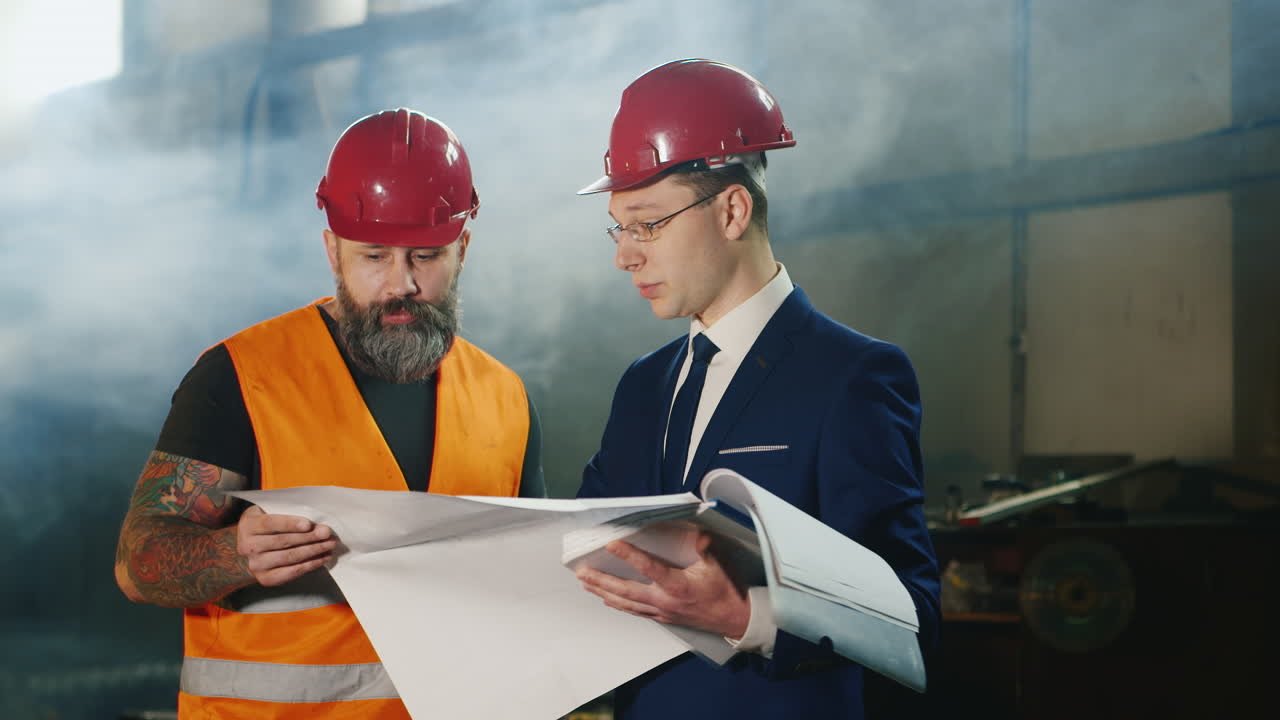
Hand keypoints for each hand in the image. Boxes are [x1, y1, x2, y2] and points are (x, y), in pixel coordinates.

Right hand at [236, 505, 337, 586]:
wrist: (250, 550)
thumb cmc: (265, 526)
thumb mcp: (268, 512)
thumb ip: (286, 512)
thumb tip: (315, 519)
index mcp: (249, 526)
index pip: (271, 524)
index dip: (290, 524)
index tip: (308, 524)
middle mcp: (248, 547)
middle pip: (283, 541)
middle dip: (309, 537)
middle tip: (327, 533)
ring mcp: (256, 565)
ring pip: (289, 557)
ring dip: (314, 551)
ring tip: (329, 545)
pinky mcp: (266, 579)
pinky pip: (291, 572)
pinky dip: (310, 565)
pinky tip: (322, 558)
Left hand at [576, 531, 750, 637]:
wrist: (734, 619)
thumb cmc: (725, 591)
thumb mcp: (717, 565)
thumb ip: (703, 546)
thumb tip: (696, 531)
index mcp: (677, 586)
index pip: (648, 568)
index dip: (628, 555)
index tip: (611, 544)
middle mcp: (665, 601)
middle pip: (626, 590)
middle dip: (601, 581)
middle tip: (581, 572)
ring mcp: (662, 611)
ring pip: (626, 603)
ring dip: (604, 592)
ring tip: (585, 584)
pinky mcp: (663, 616)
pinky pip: (635, 610)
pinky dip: (618, 604)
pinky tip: (607, 599)